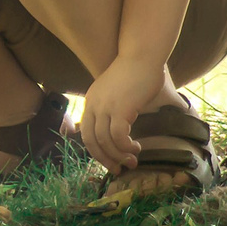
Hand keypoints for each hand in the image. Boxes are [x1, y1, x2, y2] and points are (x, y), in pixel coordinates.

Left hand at [77, 59, 172, 173]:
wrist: (141, 56)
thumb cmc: (135, 74)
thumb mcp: (116, 93)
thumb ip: (114, 109)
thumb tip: (121, 129)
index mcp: (91, 102)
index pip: (85, 133)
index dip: (96, 150)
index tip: (109, 161)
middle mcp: (94, 105)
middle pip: (91, 141)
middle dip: (105, 159)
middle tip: (119, 169)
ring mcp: (105, 106)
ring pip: (105, 141)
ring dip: (119, 155)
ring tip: (133, 159)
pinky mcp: (119, 108)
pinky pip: (118, 136)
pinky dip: (126, 146)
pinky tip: (136, 147)